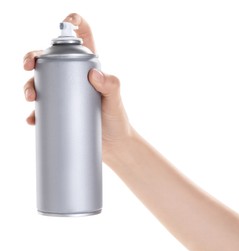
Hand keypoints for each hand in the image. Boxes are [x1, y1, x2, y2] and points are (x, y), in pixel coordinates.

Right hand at [23, 13, 132, 160]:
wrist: (114, 145)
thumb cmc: (117, 120)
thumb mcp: (116, 101)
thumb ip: (112, 86)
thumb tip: (94, 73)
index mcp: (89, 68)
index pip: (82, 38)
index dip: (73, 24)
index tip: (64, 23)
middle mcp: (74, 78)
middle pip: (50, 59)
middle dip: (34, 58)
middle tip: (28, 67)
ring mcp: (65, 95)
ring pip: (41, 82)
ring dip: (30, 86)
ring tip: (32, 99)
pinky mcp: (60, 111)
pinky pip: (43, 108)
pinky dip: (35, 113)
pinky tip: (33, 119)